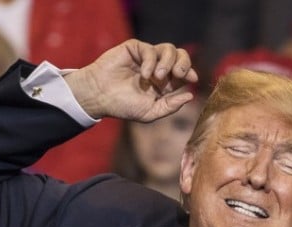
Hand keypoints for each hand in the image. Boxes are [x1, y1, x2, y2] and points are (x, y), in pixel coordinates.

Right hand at [64, 40, 197, 121]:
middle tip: (178, 74)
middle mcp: (158, 68)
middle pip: (180, 56)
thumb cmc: (123, 106)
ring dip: (168, 62)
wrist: (100, 97)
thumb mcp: (150, 112)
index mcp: (164, 83)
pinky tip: (144, 75)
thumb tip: (190, 96)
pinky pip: (150, 49)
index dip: (189, 72)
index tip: (192, 78)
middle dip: (184, 63)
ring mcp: (146, 57)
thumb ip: (170, 106)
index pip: (183, 72)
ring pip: (169, 49)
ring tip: (158, 77)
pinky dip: (150, 62)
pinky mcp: (135, 48)